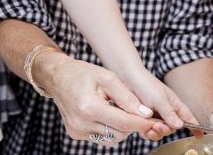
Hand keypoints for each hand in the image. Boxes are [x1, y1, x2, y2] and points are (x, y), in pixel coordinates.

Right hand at [36, 52, 166, 145]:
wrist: (57, 77)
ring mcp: (77, 131)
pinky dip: (109, 128)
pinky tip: (109, 114)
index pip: (123, 122)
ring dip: (122, 127)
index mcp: (89, 107)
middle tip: (140, 113)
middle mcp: (81, 123)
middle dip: (132, 124)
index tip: (155, 123)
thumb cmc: (82, 73)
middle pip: (119, 132)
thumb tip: (146, 114)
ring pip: (111, 138)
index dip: (141, 124)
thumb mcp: (108, 78)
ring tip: (121, 110)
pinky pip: (100, 137)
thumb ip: (127, 97)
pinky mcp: (75, 134)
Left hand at [122, 68, 198, 139]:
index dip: (195, 127)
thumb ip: (170, 113)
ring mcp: (155, 116)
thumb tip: (181, 126)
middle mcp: (166, 112)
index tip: (201, 136)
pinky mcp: (144, 120)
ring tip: (151, 126)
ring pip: (160, 132)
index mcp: (174, 104)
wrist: (128, 80)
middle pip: (172, 128)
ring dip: (156, 132)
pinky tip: (143, 127)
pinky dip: (146, 132)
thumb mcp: (160, 99)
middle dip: (166, 130)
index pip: (188, 117)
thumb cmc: (146, 84)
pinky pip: (148, 132)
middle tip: (158, 126)